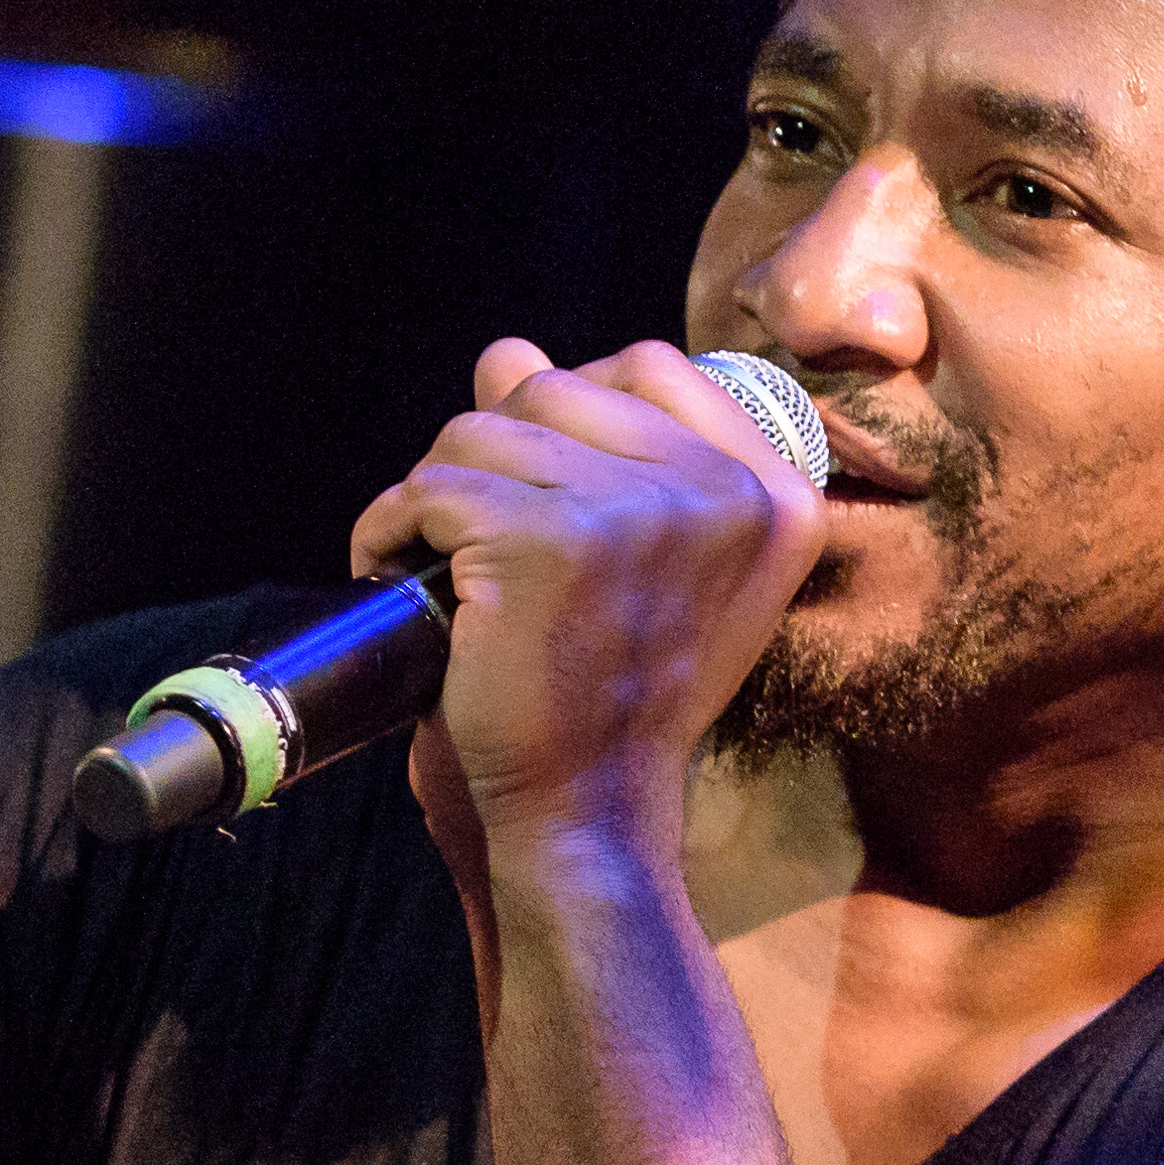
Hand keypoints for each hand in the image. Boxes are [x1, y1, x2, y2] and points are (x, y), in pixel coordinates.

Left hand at [345, 337, 823, 873]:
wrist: (588, 811)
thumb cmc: (612, 696)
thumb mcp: (646, 566)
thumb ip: (600, 452)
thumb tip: (508, 353)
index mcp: (774, 495)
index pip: (650, 366)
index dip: (569, 404)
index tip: (535, 481)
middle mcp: (724, 493)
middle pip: (557, 387)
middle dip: (490, 448)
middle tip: (463, 527)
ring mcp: (637, 511)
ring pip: (483, 429)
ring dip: (433, 488)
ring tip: (425, 553)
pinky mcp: (545, 540)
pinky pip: (433, 486)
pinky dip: (389, 524)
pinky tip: (390, 568)